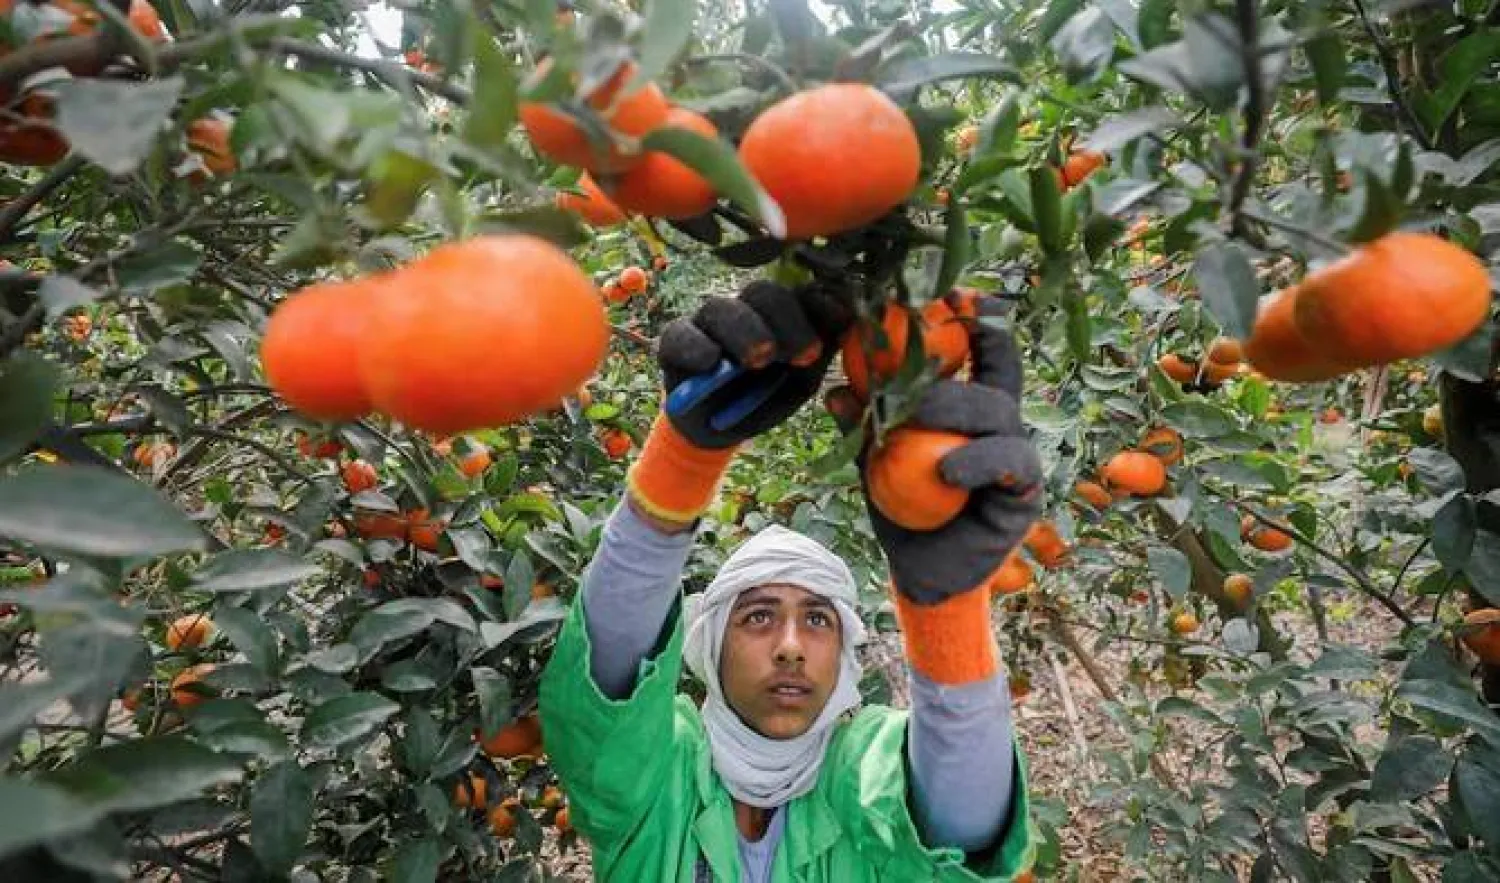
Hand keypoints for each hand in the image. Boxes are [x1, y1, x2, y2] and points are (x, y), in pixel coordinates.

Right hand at [657, 280, 852, 449]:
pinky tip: (711, 362)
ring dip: (745, 331)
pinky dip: (696, 346)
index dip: (820, 304)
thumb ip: (821, 350)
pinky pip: (681, 334)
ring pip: (723, 309)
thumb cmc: (764, 397)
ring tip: (760, 359)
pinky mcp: (675, 340)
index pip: (800, 293)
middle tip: (803, 354)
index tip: (840, 322)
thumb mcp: (800, 379)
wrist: (719, 430)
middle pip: (763, 293)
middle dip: (787, 321)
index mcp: (779, 313)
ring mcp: (707, 321)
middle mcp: (744, 308)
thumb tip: (848, 317)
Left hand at [828, 292, 1042, 604]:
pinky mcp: (1023, 495)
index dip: (982, 321)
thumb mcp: (874, 462)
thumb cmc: (902, 511)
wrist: (923, 574)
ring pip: (1000, 416)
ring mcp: (1018, 458)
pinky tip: (946, 470)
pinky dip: (976, 462)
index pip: (988, 355)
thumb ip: (864, 427)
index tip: (957, 294)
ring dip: (956, 411)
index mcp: (973, 411)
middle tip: (905, 373)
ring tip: (913, 419)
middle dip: (952, 368)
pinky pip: (1009, 465)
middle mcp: (1003, 427)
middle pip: (992, 380)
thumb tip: (835, 391)